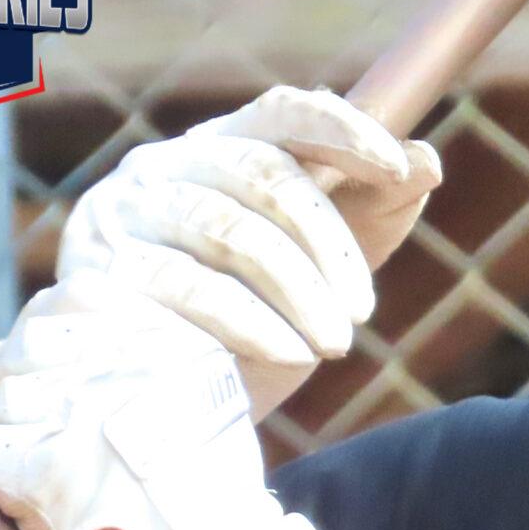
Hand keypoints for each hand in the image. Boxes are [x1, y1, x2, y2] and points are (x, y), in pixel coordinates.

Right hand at [59, 85, 442, 417]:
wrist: (160, 417)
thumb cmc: (246, 332)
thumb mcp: (319, 273)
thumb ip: (369, 216)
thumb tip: (427, 160)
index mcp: (219, 151)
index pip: (283, 112)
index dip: (344, 130)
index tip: (399, 171)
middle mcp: (163, 167)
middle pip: (264, 176)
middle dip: (329, 246)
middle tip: (363, 313)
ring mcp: (124, 213)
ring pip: (231, 230)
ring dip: (300, 292)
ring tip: (336, 344)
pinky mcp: (101, 271)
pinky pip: (191, 284)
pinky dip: (254, 321)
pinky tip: (292, 354)